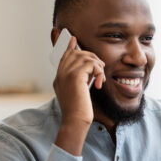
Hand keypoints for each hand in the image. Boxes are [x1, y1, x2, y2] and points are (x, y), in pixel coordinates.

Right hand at [53, 35, 105, 154]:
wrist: (75, 121)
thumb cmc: (78, 111)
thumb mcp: (77, 93)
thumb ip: (79, 81)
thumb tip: (90, 71)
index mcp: (59, 78)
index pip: (64, 57)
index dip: (69, 47)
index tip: (73, 39)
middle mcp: (60, 74)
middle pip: (75, 54)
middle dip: (91, 57)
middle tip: (100, 67)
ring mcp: (66, 74)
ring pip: (85, 57)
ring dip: (97, 65)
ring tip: (100, 77)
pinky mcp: (75, 77)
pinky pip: (91, 64)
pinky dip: (99, 72)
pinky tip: (99, 83)